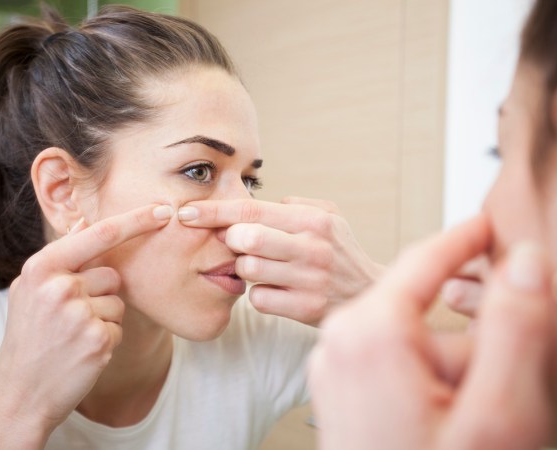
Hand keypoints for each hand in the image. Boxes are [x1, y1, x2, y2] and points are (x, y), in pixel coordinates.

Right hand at [0, 204, 172, 448]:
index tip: (163, 209)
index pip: (100, 233)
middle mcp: (61, 286)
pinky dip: (106, 340)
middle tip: (69, 319)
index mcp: (42, 267)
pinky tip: (81, 352)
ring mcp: (80, 313)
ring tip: (72, 336)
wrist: (20, 394)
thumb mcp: (30, 290)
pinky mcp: (99, 339)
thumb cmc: (29, 338)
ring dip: (104, 318)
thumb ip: (61, 257)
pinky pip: (119, 327)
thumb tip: (86, 221)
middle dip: (100, 294)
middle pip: (112, 274)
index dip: (136, 220)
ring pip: (118, 302)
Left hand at [178, 197, 382, 324]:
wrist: (371, 296)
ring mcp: (309, 279)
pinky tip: (276, 290)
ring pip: (248, 270)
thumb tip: (263, 201)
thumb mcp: (330, 218)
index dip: (212, 210)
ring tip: (264, 268)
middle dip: (230, 241)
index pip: (251, 209)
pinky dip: (259, 294)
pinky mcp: (305, 308)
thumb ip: (297, 204)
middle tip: (237, 245)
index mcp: (313, 220)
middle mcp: (312, 247)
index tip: (186, 212)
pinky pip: (258, 299)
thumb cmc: (341, 253)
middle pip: (245, 239)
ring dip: (245, 270)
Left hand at [308, 216, 554, 449]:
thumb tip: (523, 263)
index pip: (423, 260)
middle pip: (418, 304)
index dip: (464, 239)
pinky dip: (425, 377)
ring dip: (449, 365)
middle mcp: (338, 344)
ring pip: (408, 337)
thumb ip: (515, 330)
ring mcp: (333, 369)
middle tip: (494, 386)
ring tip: (468, 416)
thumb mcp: (497, 413)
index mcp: (368, 334)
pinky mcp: (338, 390)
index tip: (488, 224)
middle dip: (466, 336)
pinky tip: (446, 418)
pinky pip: (389, 360)